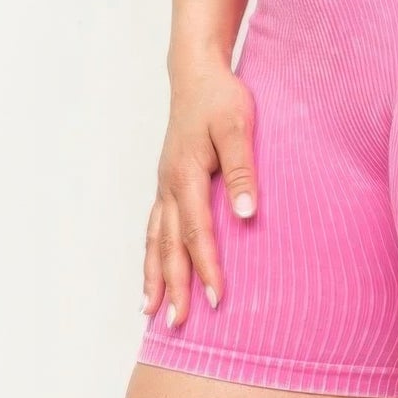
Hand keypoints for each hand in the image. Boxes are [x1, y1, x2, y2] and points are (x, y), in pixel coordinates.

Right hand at [141, 57, 256, 330]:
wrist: (196, 73)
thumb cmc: (221, 98)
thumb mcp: (238, 126)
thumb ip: (240, 170)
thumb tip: (247, 215)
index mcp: (186, 174)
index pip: (197, 232)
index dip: (207, 267)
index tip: (217, 298)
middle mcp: (169, 185)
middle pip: (170, 245)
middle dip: (175, 286)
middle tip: (179, 324)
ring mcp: (163, 185)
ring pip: (155, 240)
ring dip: (155, 276)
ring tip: (152, 312)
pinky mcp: (166, 182)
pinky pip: (153, 226)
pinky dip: (150, 254)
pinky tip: (151, 273)